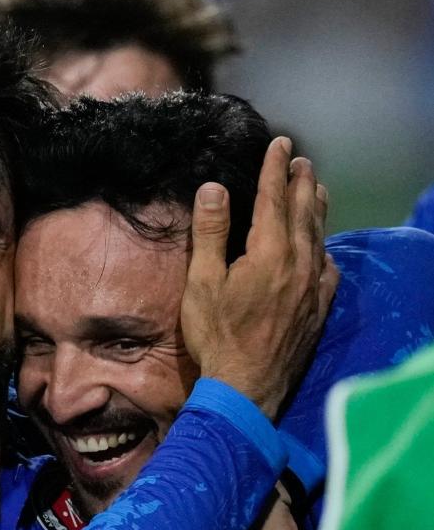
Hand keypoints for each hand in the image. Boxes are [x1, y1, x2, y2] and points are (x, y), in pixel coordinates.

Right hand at [181, 136, 338, 418]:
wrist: (247, 386)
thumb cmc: (217, 335)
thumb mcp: (202, 282)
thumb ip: (210, 233)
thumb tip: (213, 188)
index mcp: (269, 251)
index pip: (273, 198)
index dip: (275, 168)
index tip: (279, 143)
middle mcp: (298, 263)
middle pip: (303, 211)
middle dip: (301, 181)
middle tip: (300, 159)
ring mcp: (313, 286)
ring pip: (319, 235)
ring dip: (317, 208)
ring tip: (316, 188)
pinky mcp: (318, 308)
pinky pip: (327, 267)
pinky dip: (323, 248)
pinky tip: (320, 248)